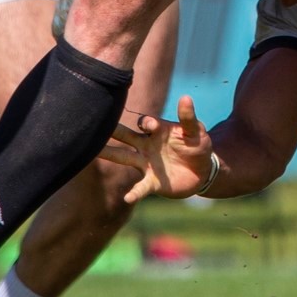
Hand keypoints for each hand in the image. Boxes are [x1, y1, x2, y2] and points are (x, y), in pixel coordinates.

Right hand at [98, 95, 215, 203]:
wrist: (203, 172)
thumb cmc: (197, 147)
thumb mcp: (196, 131)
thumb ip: (188, 118)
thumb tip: (186, 98)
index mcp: (157, 131)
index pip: (145, 123)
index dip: (146, 123)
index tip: (150, 126)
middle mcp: (147, 146)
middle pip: (125, 136)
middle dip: (112, 132)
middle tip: (94, 124)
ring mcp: (147, 164)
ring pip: (123, 158)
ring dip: (110, 155)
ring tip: (93, 154)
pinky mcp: (152, 182)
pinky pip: (140, 187)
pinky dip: (134, 193)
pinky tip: (127, 198)